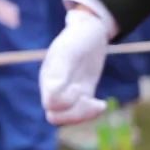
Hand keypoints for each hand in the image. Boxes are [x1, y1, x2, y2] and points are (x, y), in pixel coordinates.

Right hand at [39, 6, 110, 124]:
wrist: (88, 31)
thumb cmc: (77, 38)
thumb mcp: (68, 51)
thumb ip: (59, 69)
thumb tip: (54, 92)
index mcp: (48, 78)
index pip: (50, 105)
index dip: (65, 102)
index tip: (78, 88)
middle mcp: (53, 87)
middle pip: (55, 117)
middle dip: (74, 114)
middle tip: (88, 98)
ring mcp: (67, 91)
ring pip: (68, 118)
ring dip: (84, 114)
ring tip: (98, 103)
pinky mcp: (81, 93)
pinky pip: (81, 113)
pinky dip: (93, 112)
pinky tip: (102, 103)